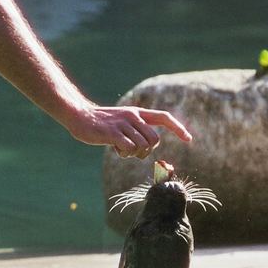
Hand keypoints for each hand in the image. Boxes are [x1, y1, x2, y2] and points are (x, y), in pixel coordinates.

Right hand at [68, 104, 191, 158]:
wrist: (79, 116)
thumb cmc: (101, 124)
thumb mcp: (123, 122)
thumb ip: (136, 131)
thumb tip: (148, 147)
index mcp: (138, 113)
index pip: (164, 117)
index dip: (178, 128)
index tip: (188, 139)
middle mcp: (133, 116)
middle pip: (155, 140)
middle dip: (147, 150)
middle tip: (133, 151)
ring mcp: (123, 124)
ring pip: (142, 146)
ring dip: (133, 153)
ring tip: (121, 148)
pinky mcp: (113, 133)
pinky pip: (129, 149)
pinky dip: (124, 153)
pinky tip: (114, 148)